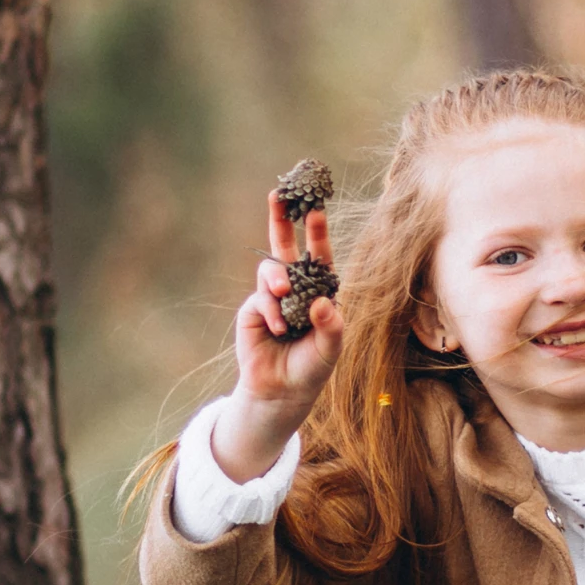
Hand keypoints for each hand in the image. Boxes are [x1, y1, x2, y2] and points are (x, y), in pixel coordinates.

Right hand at [212, 191, 343, 482]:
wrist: (282, 390)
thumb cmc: (313, 367)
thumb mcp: (330, 348)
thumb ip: (331, 326)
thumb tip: (322, 302)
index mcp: (319, 292)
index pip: (318, 257)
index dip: (316, 233)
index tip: (315, 209)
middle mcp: (295, 289)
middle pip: (285, 247)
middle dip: (281, 220)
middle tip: (278, 194)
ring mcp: (271, 297)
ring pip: (270, 270)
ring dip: (277, 277)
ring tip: (282, 293)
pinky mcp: (253, 310)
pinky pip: (260, 299)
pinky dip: (271, 311)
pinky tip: (280, 328)